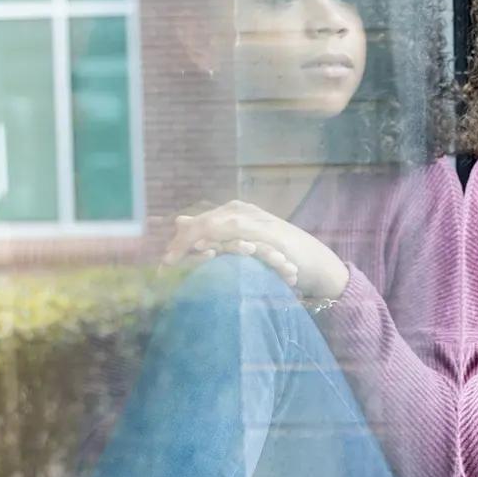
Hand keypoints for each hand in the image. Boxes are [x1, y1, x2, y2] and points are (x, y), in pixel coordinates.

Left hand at [161, 200, 349, 299]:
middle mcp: (241, 210)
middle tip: (164, 265)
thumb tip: (180, 222)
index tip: (163, 264)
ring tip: (174, 259)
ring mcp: (254, 218)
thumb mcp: (243, 247)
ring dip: (192, 241)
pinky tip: (202, 250)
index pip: (198, 223)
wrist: (314, 263)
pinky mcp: (265, 231)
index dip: (179, 242)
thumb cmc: (278, 256)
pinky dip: (217, 240)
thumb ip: (216, 236)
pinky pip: (235, 232)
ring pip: (214, 224)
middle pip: (202, 222)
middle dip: (181, 243)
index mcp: (233, 212)